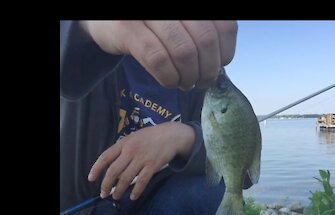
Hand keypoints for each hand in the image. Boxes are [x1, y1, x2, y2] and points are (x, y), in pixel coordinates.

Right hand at [78, 20, 237, 90]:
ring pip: (183, 52)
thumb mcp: (181, 23)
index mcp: (192, 2)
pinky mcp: (127, 28)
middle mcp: (169, 6)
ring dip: (188, 77)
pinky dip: (169, 78)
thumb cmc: (151, 25)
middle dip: (208, 69)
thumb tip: (222, 61)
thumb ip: (202, 32)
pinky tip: (169, 82)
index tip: (220, 65)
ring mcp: (147, 13)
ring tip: (186, 83)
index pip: (224, 26)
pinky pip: (158, 60)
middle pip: (205, 40)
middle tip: (203, 82)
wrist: (105, 20)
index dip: (226, 51)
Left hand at [87, 122, 194, 199]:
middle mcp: (131, 151)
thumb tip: (111, 165)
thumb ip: (122, 149)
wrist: (171, 135)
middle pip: (114, 171)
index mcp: (124, 143)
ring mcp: (142, 158)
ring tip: (116, 197)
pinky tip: (132, 197)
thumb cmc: (151, 137)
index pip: (105, 157)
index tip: (91, 179)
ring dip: (119, 190)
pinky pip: (142, 181)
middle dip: (106, 185)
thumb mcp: (133, 137)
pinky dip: (136, 191)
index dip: (96, 169)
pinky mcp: (153, 165)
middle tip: (103, 194)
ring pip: (126, 178)